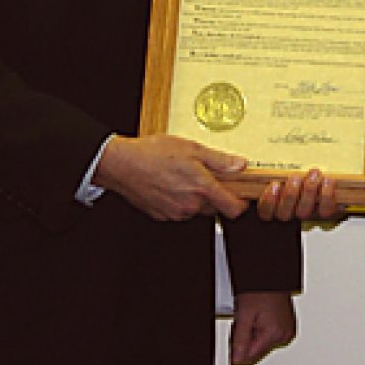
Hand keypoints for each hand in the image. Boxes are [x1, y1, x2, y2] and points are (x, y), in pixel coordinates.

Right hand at [93, 134, 247, 220]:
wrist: (123, 165)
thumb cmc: (154, 153)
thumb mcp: (192, 148)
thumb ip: (220, 160)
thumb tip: (240, 165)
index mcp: (202, 188)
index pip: (233, 209)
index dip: (241, 204)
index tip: (241, 196)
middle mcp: (190, 205)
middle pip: (215, 207)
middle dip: (214, 195)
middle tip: (205, 175)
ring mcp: (176, 213)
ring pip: (196, 209)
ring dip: (196, 197)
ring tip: (183, 176)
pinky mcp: (163, 216)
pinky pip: (179, 211)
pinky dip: (180, 200)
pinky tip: (171, 184)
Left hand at [229, 291, 295, 364]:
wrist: (272, 277)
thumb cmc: (260, 290)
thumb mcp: (244, 314)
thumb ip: (240, 340)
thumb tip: (237, 360)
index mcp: (275, 333)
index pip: (250, 357)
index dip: (238, 346)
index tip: (236, 332)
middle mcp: (284, 334)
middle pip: (257, 351)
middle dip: (246, 339)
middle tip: (244, 321)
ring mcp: (287, 330)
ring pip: (263, 343)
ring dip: (254, 334)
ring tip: (252, 316)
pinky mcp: (288, 326)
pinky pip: (271, 335)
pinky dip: (263, 329)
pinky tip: (260, 316)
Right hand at [256, 168, 339, 220]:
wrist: (318, 169)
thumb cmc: (293, 166)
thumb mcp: (272, 162)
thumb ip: (254, 164)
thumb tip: (243, 162)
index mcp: (273, 202)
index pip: (265, 211)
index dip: (269, 201)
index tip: (274, 184)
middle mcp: (289, 210)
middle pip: (284, 213)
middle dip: (290, 194)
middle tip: (295, 177)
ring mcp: (306, 211)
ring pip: (304, 212)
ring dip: (309, 193)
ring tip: (314, 175)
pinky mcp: (323, 208)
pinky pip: (326, 210)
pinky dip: (328, 196)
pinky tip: (328, 181)